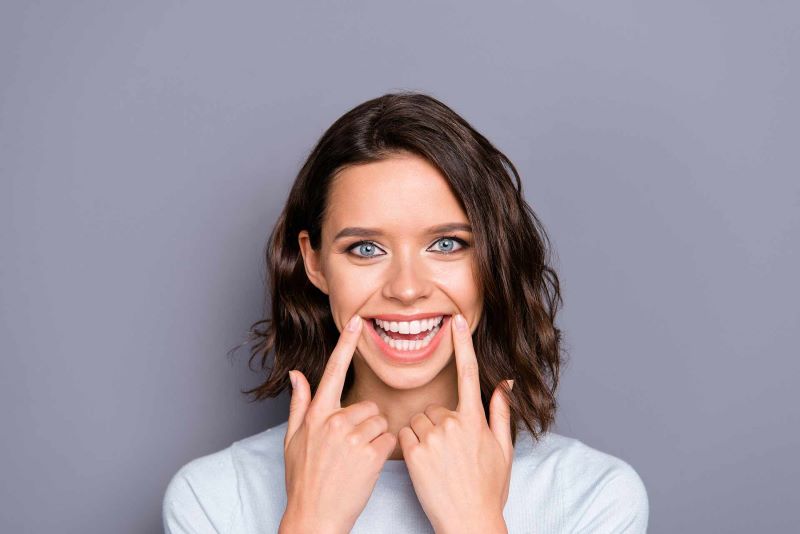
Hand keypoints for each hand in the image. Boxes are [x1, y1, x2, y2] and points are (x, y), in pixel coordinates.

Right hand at [280, 314, 397, 533]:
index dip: (346, 343)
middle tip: (351, 448)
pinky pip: (390, 440)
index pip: (333, 370)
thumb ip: (299, 404)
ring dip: (375, 438)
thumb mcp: (292, 440)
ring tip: (357, 460)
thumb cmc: (303, 480)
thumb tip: (296, 374)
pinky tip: (367, 467)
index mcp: (317, 414)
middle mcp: (334, 421)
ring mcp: (353, 438)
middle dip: (366, 423)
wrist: (314, 517)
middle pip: (368, 405)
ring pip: (381, 422)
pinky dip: (385, 452)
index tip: (357, 321)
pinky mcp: (371, 455)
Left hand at [397, 313, 513, 533]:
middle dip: (437, 424)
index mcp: (476, 420)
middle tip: (448, 454)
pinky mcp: (414, 452)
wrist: (469, 521)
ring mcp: (433, 438)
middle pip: (435, 407)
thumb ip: (500, 413)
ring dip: (422, 436)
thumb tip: (506, 383)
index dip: (462, 345)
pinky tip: (423, 465)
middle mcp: (454, 424)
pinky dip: (409, 446)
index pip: (468, 374)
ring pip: (417, 420)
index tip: (456, 320)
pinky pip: (403, 435)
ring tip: (437, 463)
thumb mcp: (503, 450)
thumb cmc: (488, 489)